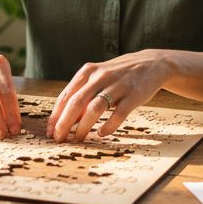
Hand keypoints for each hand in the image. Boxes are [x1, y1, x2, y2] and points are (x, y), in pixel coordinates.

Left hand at [48, 50, 169, 141]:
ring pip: (94, 109)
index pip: (66, 96)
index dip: (56, 116)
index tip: (50, 132)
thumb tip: (66, 120)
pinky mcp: (133, 95)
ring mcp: (118, 85)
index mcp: (88, 71)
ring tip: (78, 139)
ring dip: (83, 126)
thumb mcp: (98, 77)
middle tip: (59, 139)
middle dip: (64, 123)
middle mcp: (100, 76)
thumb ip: (83, 94)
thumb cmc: (119, 74)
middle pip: (76, 102)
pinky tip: (102, 133)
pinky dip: (108, 126)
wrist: (152, 64)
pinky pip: (118, 114)